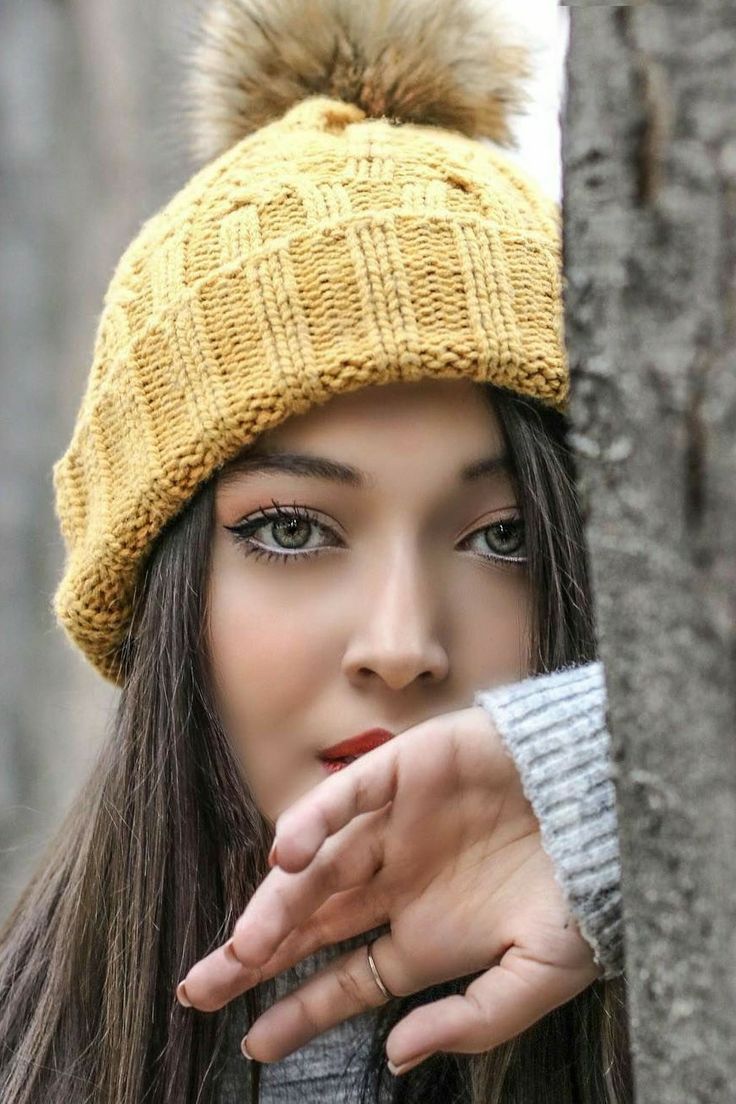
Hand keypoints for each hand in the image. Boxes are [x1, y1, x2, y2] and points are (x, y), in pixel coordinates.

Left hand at [177, 706, 600, 1072]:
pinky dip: (314, 820)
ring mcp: (398, 826)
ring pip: (318, 865)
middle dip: (255, 956)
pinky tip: (288, 855)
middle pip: (311, 923)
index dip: (298, 1011)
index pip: (345, 978)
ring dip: (277, 902)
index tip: (251, 1044)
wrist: (614, 808)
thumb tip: (394, 1054)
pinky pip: (347, 795)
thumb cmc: (584, 893)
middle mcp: (399, 880)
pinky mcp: (404, 769)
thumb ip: (469, 1021)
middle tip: (202, 989)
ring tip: (245, 943)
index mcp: (424, 934)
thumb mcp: (537, 975)